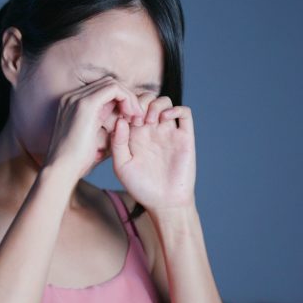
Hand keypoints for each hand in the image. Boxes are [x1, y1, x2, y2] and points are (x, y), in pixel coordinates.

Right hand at [44, 76, 144, 180]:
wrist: (62, 169)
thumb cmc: (78, 161)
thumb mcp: (94, 139)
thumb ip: (105, 125)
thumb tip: (123, 119)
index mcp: (72, 104)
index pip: (102, 91)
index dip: (120, 101)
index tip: (131, 119)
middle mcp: (73, 97)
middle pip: (108, 84)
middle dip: (127, 98)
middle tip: (137, 117)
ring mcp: (77, 98)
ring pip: (113, 84)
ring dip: (129, 98)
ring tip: (135, 117)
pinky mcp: (86, 104)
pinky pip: (114, 89)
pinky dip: (127, 99)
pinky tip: (131, 115)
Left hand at [109, 93, 195, 210]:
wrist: (165, 203)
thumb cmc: (141, 188)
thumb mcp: (122, 166)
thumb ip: (117, 143)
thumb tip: (120, 120)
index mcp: (134, 134)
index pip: (130, 107)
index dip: (125, 105)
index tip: (123, 116)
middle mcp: (152, 130)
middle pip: (147, 99)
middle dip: (140, 101)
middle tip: (136, 117)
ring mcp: (169, 132)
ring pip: (165, 102)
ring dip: (157, 104)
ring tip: (150, 120)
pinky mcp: (185, 137)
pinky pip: (185, 113)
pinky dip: (176, 108)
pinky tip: (166, 118)